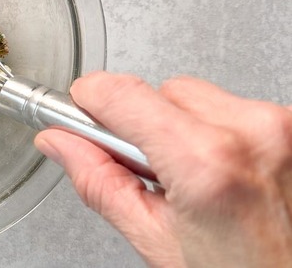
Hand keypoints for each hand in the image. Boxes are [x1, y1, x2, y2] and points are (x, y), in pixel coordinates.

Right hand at [35, 71, 291, 266]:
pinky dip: (221, 133)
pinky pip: (236, 109)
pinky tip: (225, 174)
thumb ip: (100, 183)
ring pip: (201, 96)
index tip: (78, 109)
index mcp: (207, 162)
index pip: (122, 94)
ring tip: (195, 178)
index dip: (88, 100)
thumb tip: (61, 143)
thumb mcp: (158, 241)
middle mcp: (253, 132)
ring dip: (185, 127)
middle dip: (145, 125)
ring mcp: (281, 127)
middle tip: (151, 172)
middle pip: (164, 90)